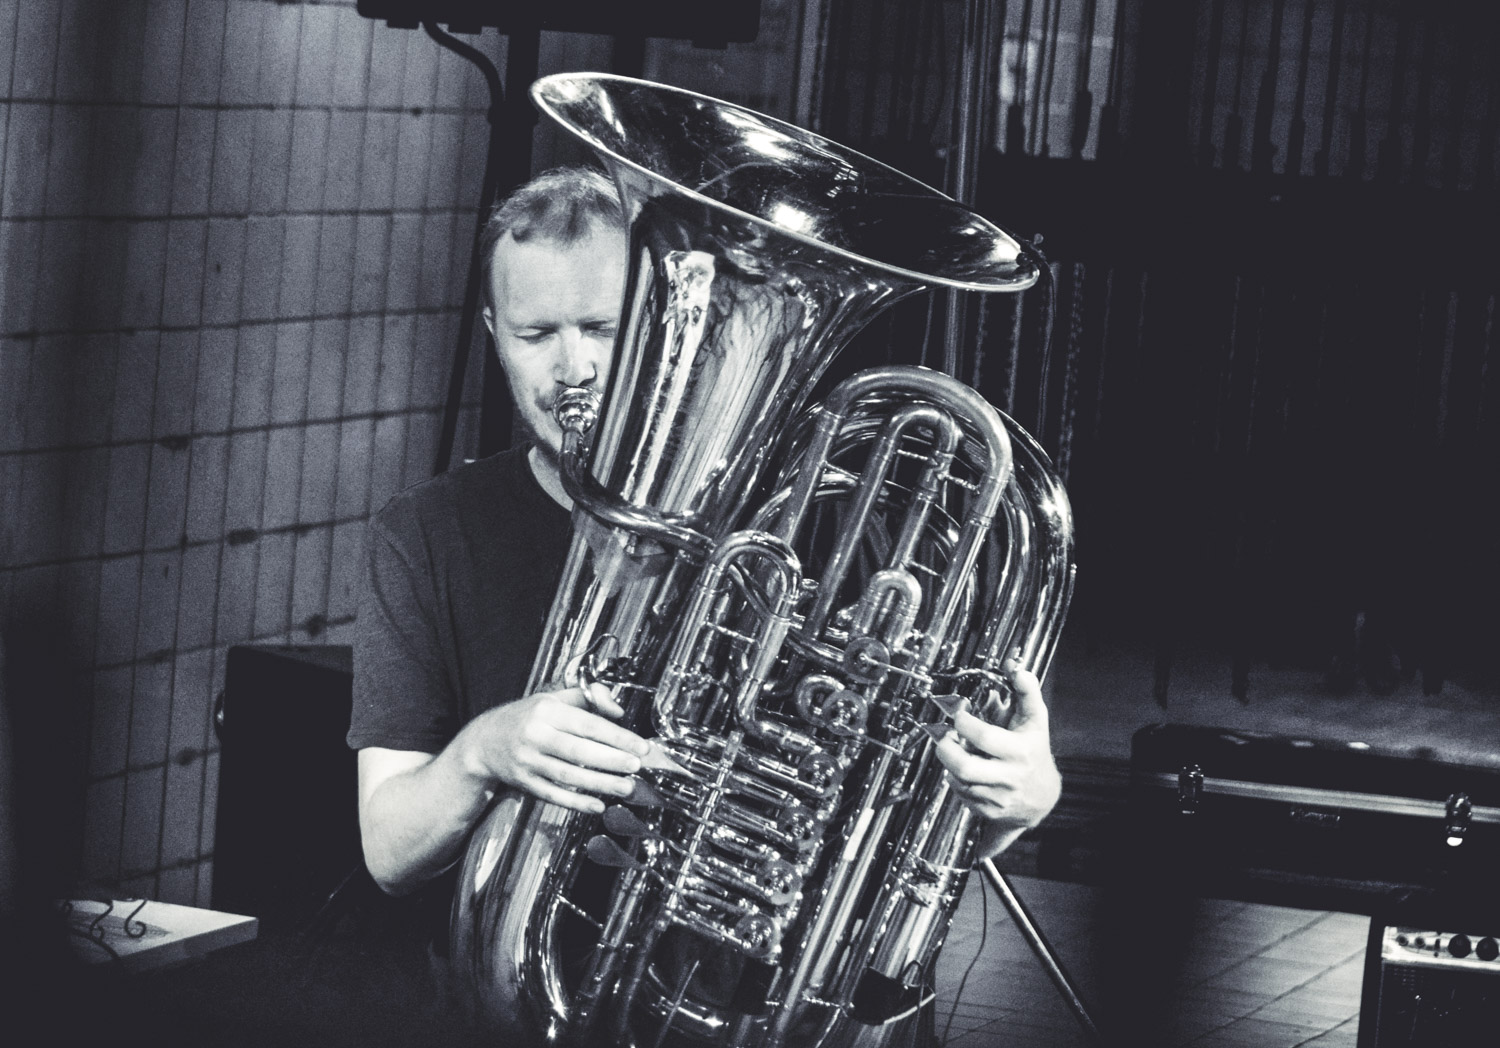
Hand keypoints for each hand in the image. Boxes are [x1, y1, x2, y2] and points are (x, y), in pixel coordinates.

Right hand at [468, 682, 649, 813]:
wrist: (485, 742)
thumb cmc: (529, 717)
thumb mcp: (555, 700)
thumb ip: (589, 698)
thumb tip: (618, 711)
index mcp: (546, 711)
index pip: (588, 724)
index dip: (617, 737)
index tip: (641, 747)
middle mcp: (535, 736)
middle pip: (578, 751)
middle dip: (611, 761)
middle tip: (637, 767)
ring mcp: (528, 762)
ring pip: (568, 776)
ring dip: (600, 784)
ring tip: (626, 787)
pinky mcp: (524, 783)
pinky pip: (553, 795)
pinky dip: (576, 802)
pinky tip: (598, 806)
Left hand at [933, 664, 1060, 832]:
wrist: (1044, 796)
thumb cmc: (1035, 750)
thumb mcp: (1036, 719)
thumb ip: (1026, 690)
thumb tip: (1014, 666)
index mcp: (1021, 751)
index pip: (985, 737)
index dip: (964, 723)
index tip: (958, 714)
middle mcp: (1010, 776)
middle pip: (966, 767)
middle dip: (946, 750)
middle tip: (942, 736)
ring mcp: (999, 797)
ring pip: (960, 781)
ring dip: (950, 763)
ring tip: (953, 750)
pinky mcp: (989, 811)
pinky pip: (961, 795)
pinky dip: (956, 780)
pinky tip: (962, 769)